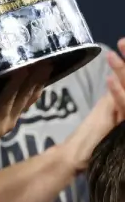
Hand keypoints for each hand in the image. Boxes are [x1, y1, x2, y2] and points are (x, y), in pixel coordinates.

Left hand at [0, 63, 50, 168]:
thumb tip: (1, 76)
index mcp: (12, 116)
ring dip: (15, 83)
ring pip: (8, 100)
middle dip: (34, 78)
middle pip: (24, 96)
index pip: (30, 96)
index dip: (40, 81)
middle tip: (43, 60)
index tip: (48, 62)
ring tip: (22, 67)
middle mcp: (8, 120)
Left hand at [58, 37, 124, 172]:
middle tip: (123, 42)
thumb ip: (116, 97)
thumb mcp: (107, 111)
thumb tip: (117, 74)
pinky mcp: (122, 128)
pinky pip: (123, 107)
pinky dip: (118, 93)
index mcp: (124, 102)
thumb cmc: (92, 135)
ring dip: (123, 72)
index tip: (124, 43)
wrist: (80, 159)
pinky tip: (110, 80)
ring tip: (113, 56)